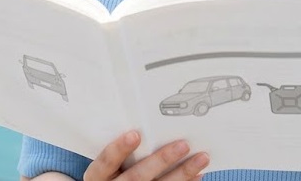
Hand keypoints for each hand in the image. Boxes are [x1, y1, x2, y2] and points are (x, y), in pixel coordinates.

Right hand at [83, 131, 208, 180]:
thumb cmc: (109, 175)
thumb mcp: (106, 166)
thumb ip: (119, 151)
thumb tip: (146, 124)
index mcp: (98, 176)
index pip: (107, 161)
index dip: (120, 148)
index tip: (135, 134)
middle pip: (138, 177)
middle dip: (162, 160)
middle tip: (183, 144)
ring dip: (183, 173)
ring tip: (202, 158)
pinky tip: (198, 175)